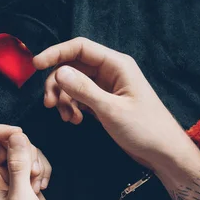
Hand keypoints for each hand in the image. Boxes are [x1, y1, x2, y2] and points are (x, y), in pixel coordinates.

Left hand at [0, 125, 55, 199]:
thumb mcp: (22, 198)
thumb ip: (18, 165)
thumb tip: (18, 135)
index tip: (19, 134)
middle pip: (3, 142)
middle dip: (23, 150)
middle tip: (32, 172)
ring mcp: (6, 178)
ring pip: (20, 149)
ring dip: (34, 161)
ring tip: (37, 184)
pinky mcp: (21, 180)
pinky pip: (31, 159)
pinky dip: (40, 167)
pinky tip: (42, 186)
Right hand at [33, 37, 195, 170]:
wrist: (163, 152)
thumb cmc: (145, 129)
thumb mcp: (111, 109)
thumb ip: (84, 89)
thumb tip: (59, 72)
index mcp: (116, 64)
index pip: (80, 48)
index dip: (56, 53)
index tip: (36, 65)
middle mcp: (110, 72)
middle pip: (72, 66)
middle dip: (57, 83)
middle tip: (49, 104)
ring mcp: (106, 87)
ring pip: (73, 83)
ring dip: (63, 98)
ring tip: (66, 118)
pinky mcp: (104, 102)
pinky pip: (79, 97)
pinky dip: (72, 107)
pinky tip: (74, 120)